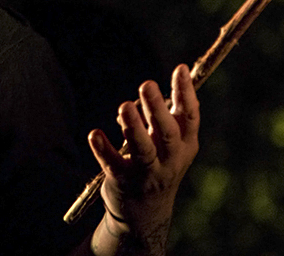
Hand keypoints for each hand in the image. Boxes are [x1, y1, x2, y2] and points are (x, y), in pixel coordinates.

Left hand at [87, 64, 199, 254]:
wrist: (145, 213)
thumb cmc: (157, 164)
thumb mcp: (165, 142)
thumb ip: (156, 116)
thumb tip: (142, 95)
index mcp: (185, 145)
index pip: (189, 117)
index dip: (186, 93)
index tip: (180, 69)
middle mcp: (170, 160)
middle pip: (167, 133)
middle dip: (157, 109)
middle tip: (146, 84)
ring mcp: (148, 173)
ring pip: (143, 150)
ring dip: (133, 128)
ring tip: (124, 107)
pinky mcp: (124, 182)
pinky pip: (113, 164)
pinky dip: (103, 149)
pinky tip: (94, 134)